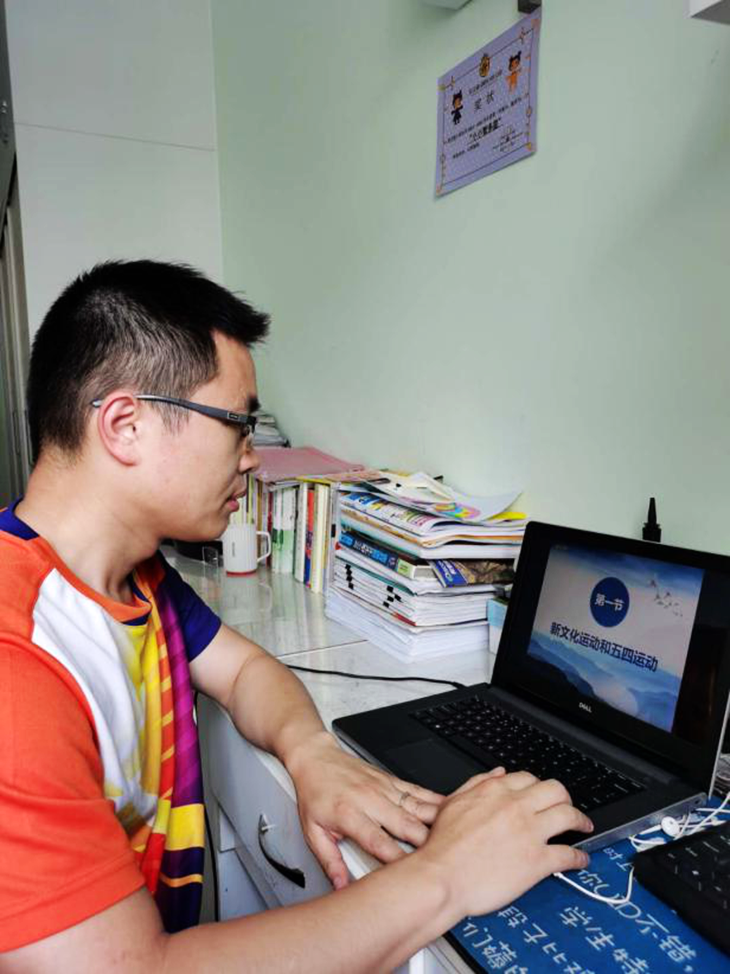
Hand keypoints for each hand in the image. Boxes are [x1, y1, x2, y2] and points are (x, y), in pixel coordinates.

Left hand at [285, 731, 444, 888]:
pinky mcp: (392, 779)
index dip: (396, 860)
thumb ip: (329, 860)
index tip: (411, 876)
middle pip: (405, 825)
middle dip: (426, 844)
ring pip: (416, 806)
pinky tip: (451, 809)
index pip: (377, 841)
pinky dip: (435, 800)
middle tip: (443, 862)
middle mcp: (370, 800)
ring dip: (437, 822)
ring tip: (456, 838)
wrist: (316, 758)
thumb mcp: (312, 831)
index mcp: (349, 815)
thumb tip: (341, 886)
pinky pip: (417, 790)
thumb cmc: (315, 794)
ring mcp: (384, 788)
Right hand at [416, 768, 592, 919]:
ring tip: (584, 825)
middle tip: (567, 805)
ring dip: (580, 820)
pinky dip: (579, 858)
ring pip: (568, 816)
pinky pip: (568, 855)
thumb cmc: (443, 847)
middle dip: (565, 797)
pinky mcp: (538, 861)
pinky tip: (581, 860)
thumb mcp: (453, 803)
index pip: (528, 778)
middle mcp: (516, 807)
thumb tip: (497, 773)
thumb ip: (477, 784)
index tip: (540, 794)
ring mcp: (529, 832)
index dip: (537, 786)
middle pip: (555, 790)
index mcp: (495, 792)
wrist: (442, 878)